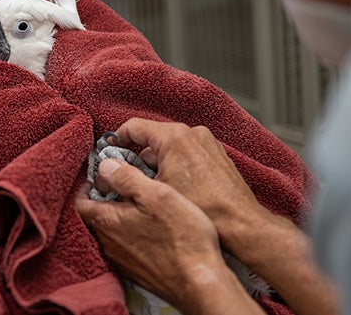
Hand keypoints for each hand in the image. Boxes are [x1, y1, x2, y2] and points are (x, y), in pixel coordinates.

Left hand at [76, 158, 261, 313]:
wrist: (200, 283)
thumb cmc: (182, 237)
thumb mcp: (156, 195)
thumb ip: (127, 177)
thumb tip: (105, 165)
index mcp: (108, 222)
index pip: (81, 202)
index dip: (89, 185)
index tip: (103, 175)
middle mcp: (109, 244)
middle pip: (95, 217)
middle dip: (105, 199)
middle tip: (124, 187)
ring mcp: (122, 260)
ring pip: (110, 233)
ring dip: (119, 218)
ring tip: (139, 205)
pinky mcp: (137, 271)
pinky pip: (125, 247)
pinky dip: (131, 234)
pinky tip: (150, 229)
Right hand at [113, 118, 269, 252]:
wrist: (241, 224)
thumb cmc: (205, 209)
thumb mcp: (157, 192)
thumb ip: (129, 175)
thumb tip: (111, 168)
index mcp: (174, 136)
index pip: (134, 126)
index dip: (117, 139)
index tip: (108, 153)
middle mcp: (192, 133)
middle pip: (152, 138)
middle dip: (138, 158)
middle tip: (127, 177)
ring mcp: (207, 143)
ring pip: (169, 148)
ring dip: (157, 165)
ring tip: (152, 188)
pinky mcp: (216, 155)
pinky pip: (186, 154)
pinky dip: (175, 166)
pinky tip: (173, 189)